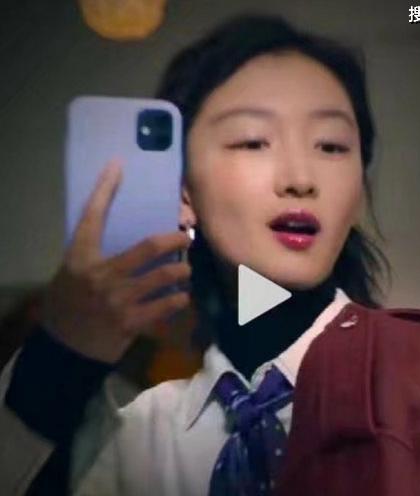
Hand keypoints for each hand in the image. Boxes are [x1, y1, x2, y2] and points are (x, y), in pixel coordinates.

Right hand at [40, 160, 191, 362]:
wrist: (63, 346)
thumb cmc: (69, 303)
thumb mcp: (74, 272)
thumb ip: (97, 253)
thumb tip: (128, 237)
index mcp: (82, 257)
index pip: (92, 216)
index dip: (104, 188)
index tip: (118, 165)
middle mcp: (102, 274)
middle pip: (150, 247)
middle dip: (176, 241)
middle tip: (188, 239)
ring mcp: (118, 299)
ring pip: (165, 277)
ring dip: (183, 272)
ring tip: (187, 272)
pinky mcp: (131, 322)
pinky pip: (167, 306)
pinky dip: (179, 301)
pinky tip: (182, 298)